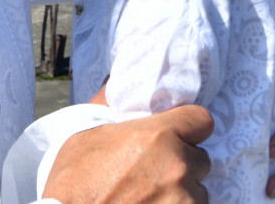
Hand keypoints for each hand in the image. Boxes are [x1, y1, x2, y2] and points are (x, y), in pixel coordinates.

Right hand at [42, 104, 213, 202]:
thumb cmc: (73, 187)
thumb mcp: (84, 136)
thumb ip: (107, 107)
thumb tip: (112, 83)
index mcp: (157, 136)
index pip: (201, 120)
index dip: (189, 126)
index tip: (178, 135)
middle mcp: (177, 165)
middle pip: (200, 158)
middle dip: (182, 164)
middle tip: (154, 172)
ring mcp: (183, 199)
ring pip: (197, 191)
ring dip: (181, 193)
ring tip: (150, 196)